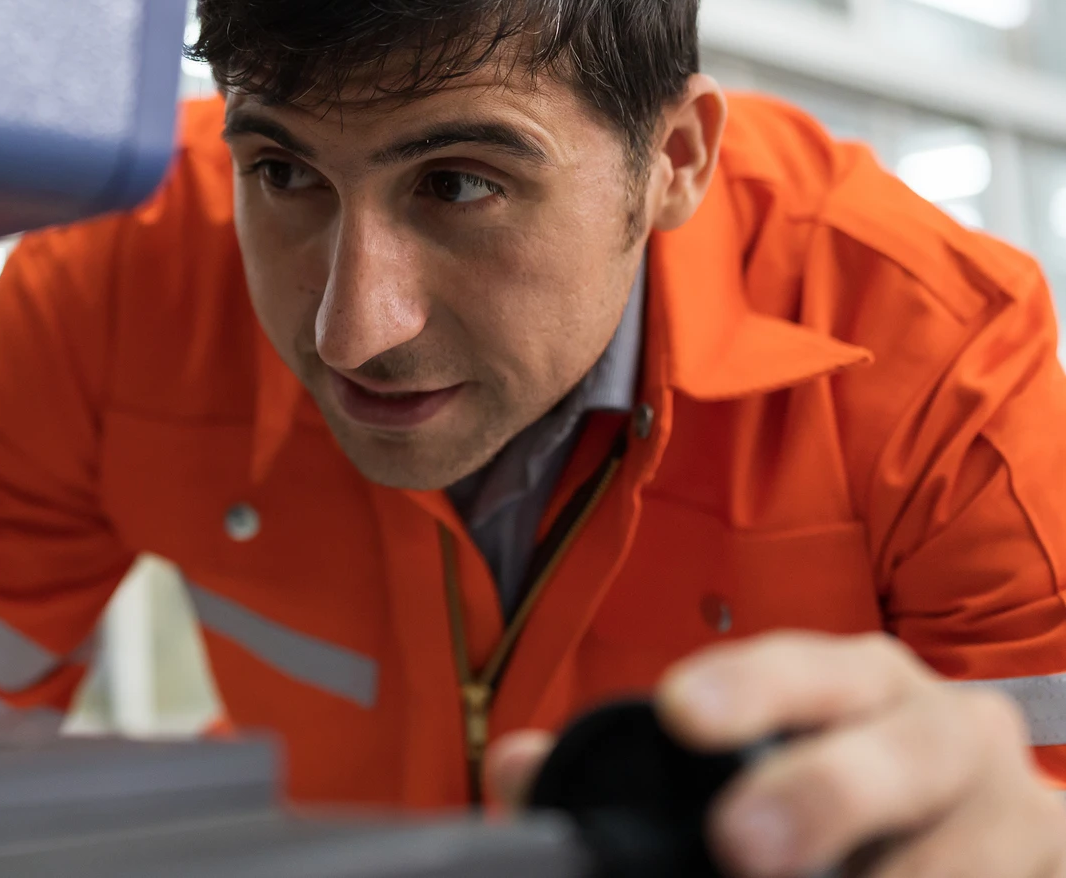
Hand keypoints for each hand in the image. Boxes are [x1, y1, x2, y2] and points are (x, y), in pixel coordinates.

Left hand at [487, 631, 1065, 877]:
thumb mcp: (753, 744)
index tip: (683, 716)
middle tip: (741, 849)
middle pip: (891, 756)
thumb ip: (633, 758)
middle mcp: (937, 730)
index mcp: (852, 681)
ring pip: (954, 855)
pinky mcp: (1040, 870)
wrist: (998, 830)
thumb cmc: (844, 778)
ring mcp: (1004, 813)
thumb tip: (513, 768)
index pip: (799, 669)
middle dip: (818, 798)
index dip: (744, 689)